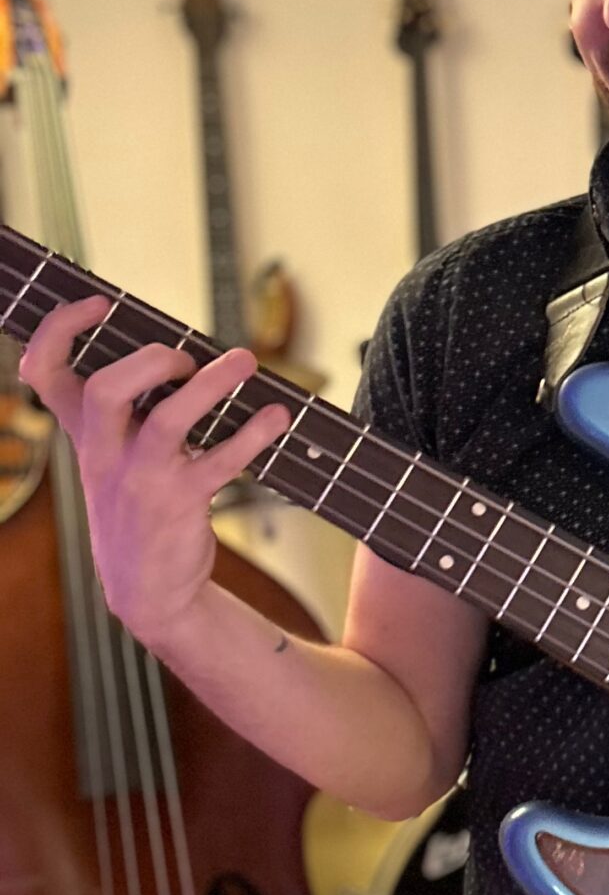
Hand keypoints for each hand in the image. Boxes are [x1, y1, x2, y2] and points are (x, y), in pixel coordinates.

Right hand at [18, 294, 290, 644]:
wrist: (148, 591)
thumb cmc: (139, 509)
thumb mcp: (113, 460)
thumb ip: (130, 413)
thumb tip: (186, 356)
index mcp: (83, 434)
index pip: (45, 373)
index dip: (60, 330)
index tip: (98, 304)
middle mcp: (103, 454)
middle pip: (103, 390)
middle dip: (148, 360)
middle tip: (185, 357)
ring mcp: (139, 481)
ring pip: (167, 422)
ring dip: (211, 387)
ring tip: (245, 363)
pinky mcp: (179, 504)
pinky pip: (219, 463)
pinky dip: (253, 435)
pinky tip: (276, 417)